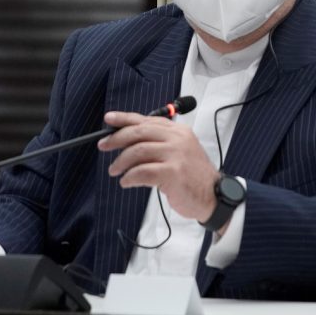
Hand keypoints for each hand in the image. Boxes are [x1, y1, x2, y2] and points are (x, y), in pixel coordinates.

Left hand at [97, 110, 217, 222]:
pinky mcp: (173, 172)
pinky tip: (126, 182)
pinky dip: (129, 177)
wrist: (212, 196)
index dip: (124, 119)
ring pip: (137, 152)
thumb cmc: (191, 175)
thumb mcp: (178, 151)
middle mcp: (177, 138)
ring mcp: (176, 154)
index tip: (108, 119)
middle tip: (103, 146)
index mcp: (177, 130)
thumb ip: (157, 142)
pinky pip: (142, 172)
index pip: (146, 119)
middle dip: (117, 138)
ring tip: (114, 170)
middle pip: (139, 132)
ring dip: (121, 162)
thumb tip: (124, 139)